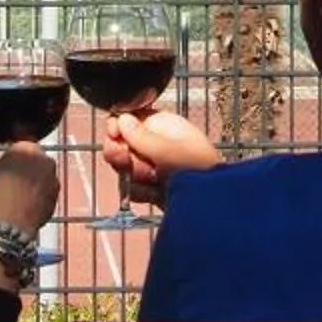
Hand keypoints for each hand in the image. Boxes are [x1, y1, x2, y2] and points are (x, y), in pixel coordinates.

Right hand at [0, 145, 57, 232]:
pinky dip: (39, 198)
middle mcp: (46, 161)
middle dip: (28, 169)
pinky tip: (26, 207)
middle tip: (14, 181)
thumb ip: (6, 164)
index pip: (21, 147)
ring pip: (42, 178)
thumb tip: (11, 165)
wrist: (9, 226)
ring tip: (18, 197)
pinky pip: (45, 194)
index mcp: (28, 148)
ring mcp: (53, 180)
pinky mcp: (56, 199)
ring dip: (35, 184)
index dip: (13, 158)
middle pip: (36, 162)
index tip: (8, 166)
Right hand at [101, 106, 219, 206]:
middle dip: (123, 156)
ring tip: (152, 180)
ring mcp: (154, 167)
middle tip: (127, 161)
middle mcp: (158, 144)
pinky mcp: (153, 188)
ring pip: (125, 169)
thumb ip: (140, 136)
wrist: (208, 202)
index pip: (131, 119)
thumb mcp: (166, 148)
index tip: (114, 134)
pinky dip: (141, 192)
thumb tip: (122, 119)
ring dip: (135, 176)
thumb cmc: (195, 169)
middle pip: (122, 145)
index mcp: (165, 126)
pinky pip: (133, 187)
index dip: (119, 126)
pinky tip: (154, 193)